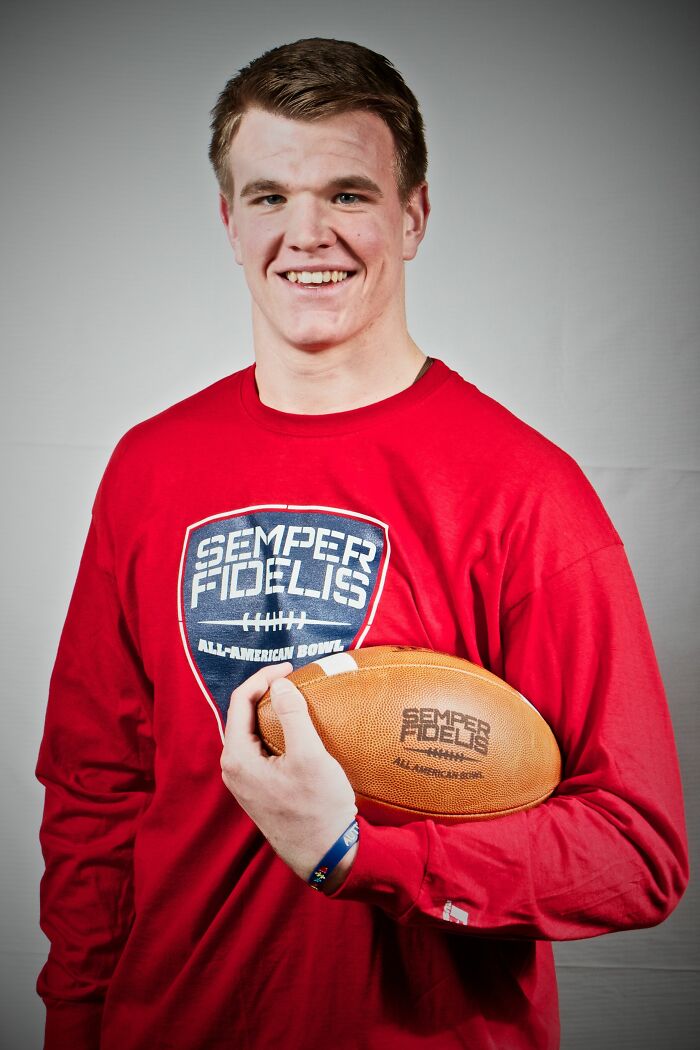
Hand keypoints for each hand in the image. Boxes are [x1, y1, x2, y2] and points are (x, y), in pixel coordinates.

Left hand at [221, 662, 358, 888]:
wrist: (325, 854)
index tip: (290, 668)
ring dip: (271, 712)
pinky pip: (260, 748)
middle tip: (294, 679)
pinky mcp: (258, 789)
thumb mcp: (309, 755)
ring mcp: (244, 781)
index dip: (264, 678)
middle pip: (243, 715)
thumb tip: (280, 682)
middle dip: (266, 692)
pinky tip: (295, 729)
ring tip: (296, 698)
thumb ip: (292, 715)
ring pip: (251, 732)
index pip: (241, 701)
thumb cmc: (318, 808)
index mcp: (237, 757)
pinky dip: (274, 731)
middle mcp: (233, 769)